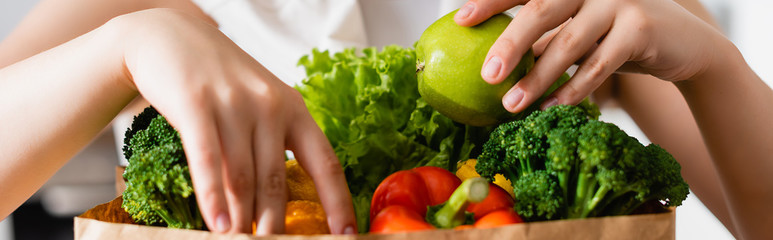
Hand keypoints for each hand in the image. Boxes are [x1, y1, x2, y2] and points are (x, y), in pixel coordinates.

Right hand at [113, 9, 355, 234]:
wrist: (170, 35)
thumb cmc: (220, 78)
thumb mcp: (259, 102)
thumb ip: (271, 144)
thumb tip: (274, 204)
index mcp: (294, 108)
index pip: (325, 163)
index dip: (338, 202)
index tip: (347, 235)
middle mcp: (270, 105)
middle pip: (278, 180)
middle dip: (275, 224)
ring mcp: (234, 104)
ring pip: (243, 176)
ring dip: (241, 218)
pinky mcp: (196, 104)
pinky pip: (208, 159)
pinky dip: (212, 197)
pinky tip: (216, 223)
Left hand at [453, 0, 726, 111]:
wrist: (685, 44)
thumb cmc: (615, 36)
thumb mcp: (577, 28)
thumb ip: (543, 33)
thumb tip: (489, 60)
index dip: (490, 0)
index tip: (460, 20)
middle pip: (541, 9)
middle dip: (509, 43)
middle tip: (487, 74)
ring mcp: (619, 1)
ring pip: (568, 43)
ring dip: (536, 79)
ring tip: (511, 105)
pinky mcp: (640, 28)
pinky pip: (598, 66)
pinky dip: (572, 90)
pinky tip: (550, 109)